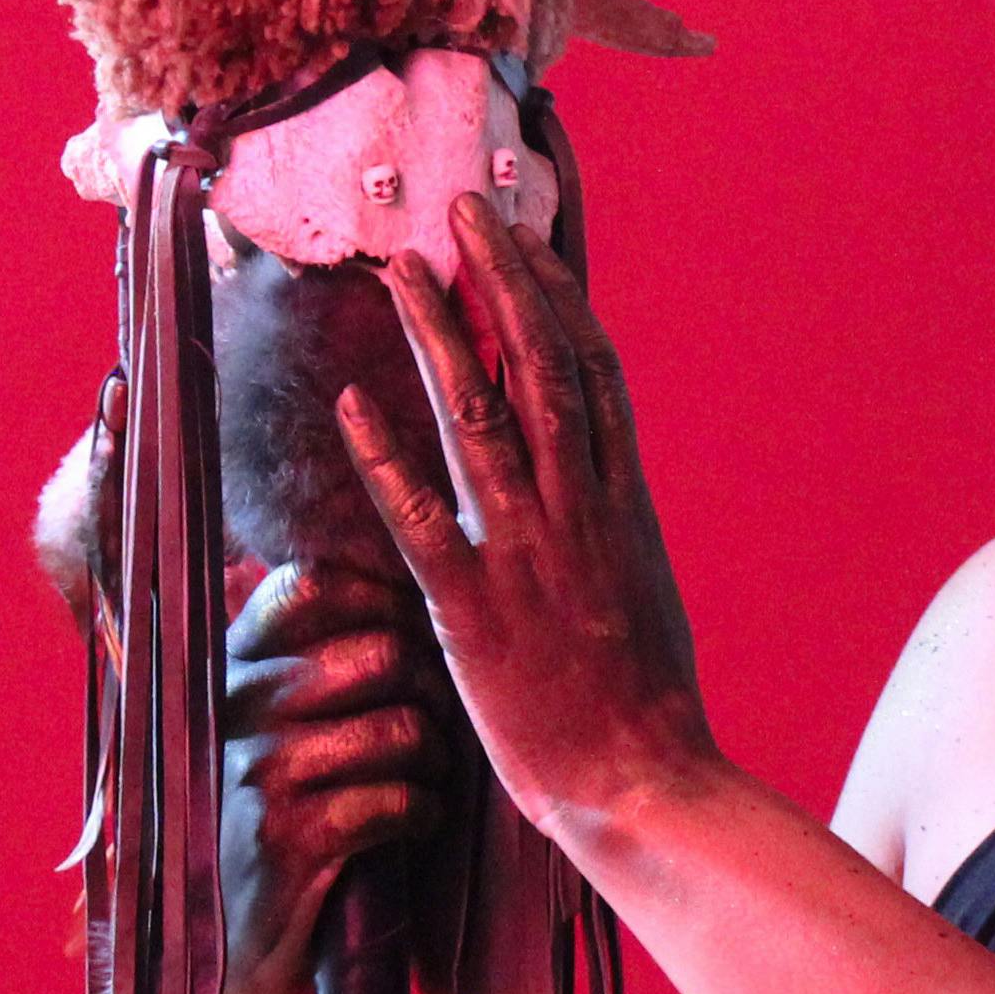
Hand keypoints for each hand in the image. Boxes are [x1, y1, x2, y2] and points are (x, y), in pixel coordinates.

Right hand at [218, 555, 451, 993]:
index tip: (411, 635)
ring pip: (398, 726)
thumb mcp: (281, 725)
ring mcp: (257, 774)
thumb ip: (319, 656)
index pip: (311, 586)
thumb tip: (414, 586)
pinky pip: (396, 798)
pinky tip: (411, 826)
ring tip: (424, 780)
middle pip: (379, 653)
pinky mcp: (288, 839)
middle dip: (430, 691)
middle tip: (432, 729)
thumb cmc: (287, 818)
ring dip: (433, 759)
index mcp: (232, 666)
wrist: (245, 948)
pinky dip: (422, 813)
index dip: (383, 600)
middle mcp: (235, 709)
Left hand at [340, 196, 716, 840]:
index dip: (557, 295)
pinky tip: (351, 406)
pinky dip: (385, 460)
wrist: (643, 784)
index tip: (526, 235)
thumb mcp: (640, 585)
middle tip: (463, 209)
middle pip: (541, 367)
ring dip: (439, 337)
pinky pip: (422, 521)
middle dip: (504, 280)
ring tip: (400, 272)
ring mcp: (526, 555)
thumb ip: (608, 519)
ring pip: (480, 421)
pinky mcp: (473, 611)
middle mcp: (577, 510)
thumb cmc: (641, 700)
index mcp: (620, 502)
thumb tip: (590, 469)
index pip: (591, 370)